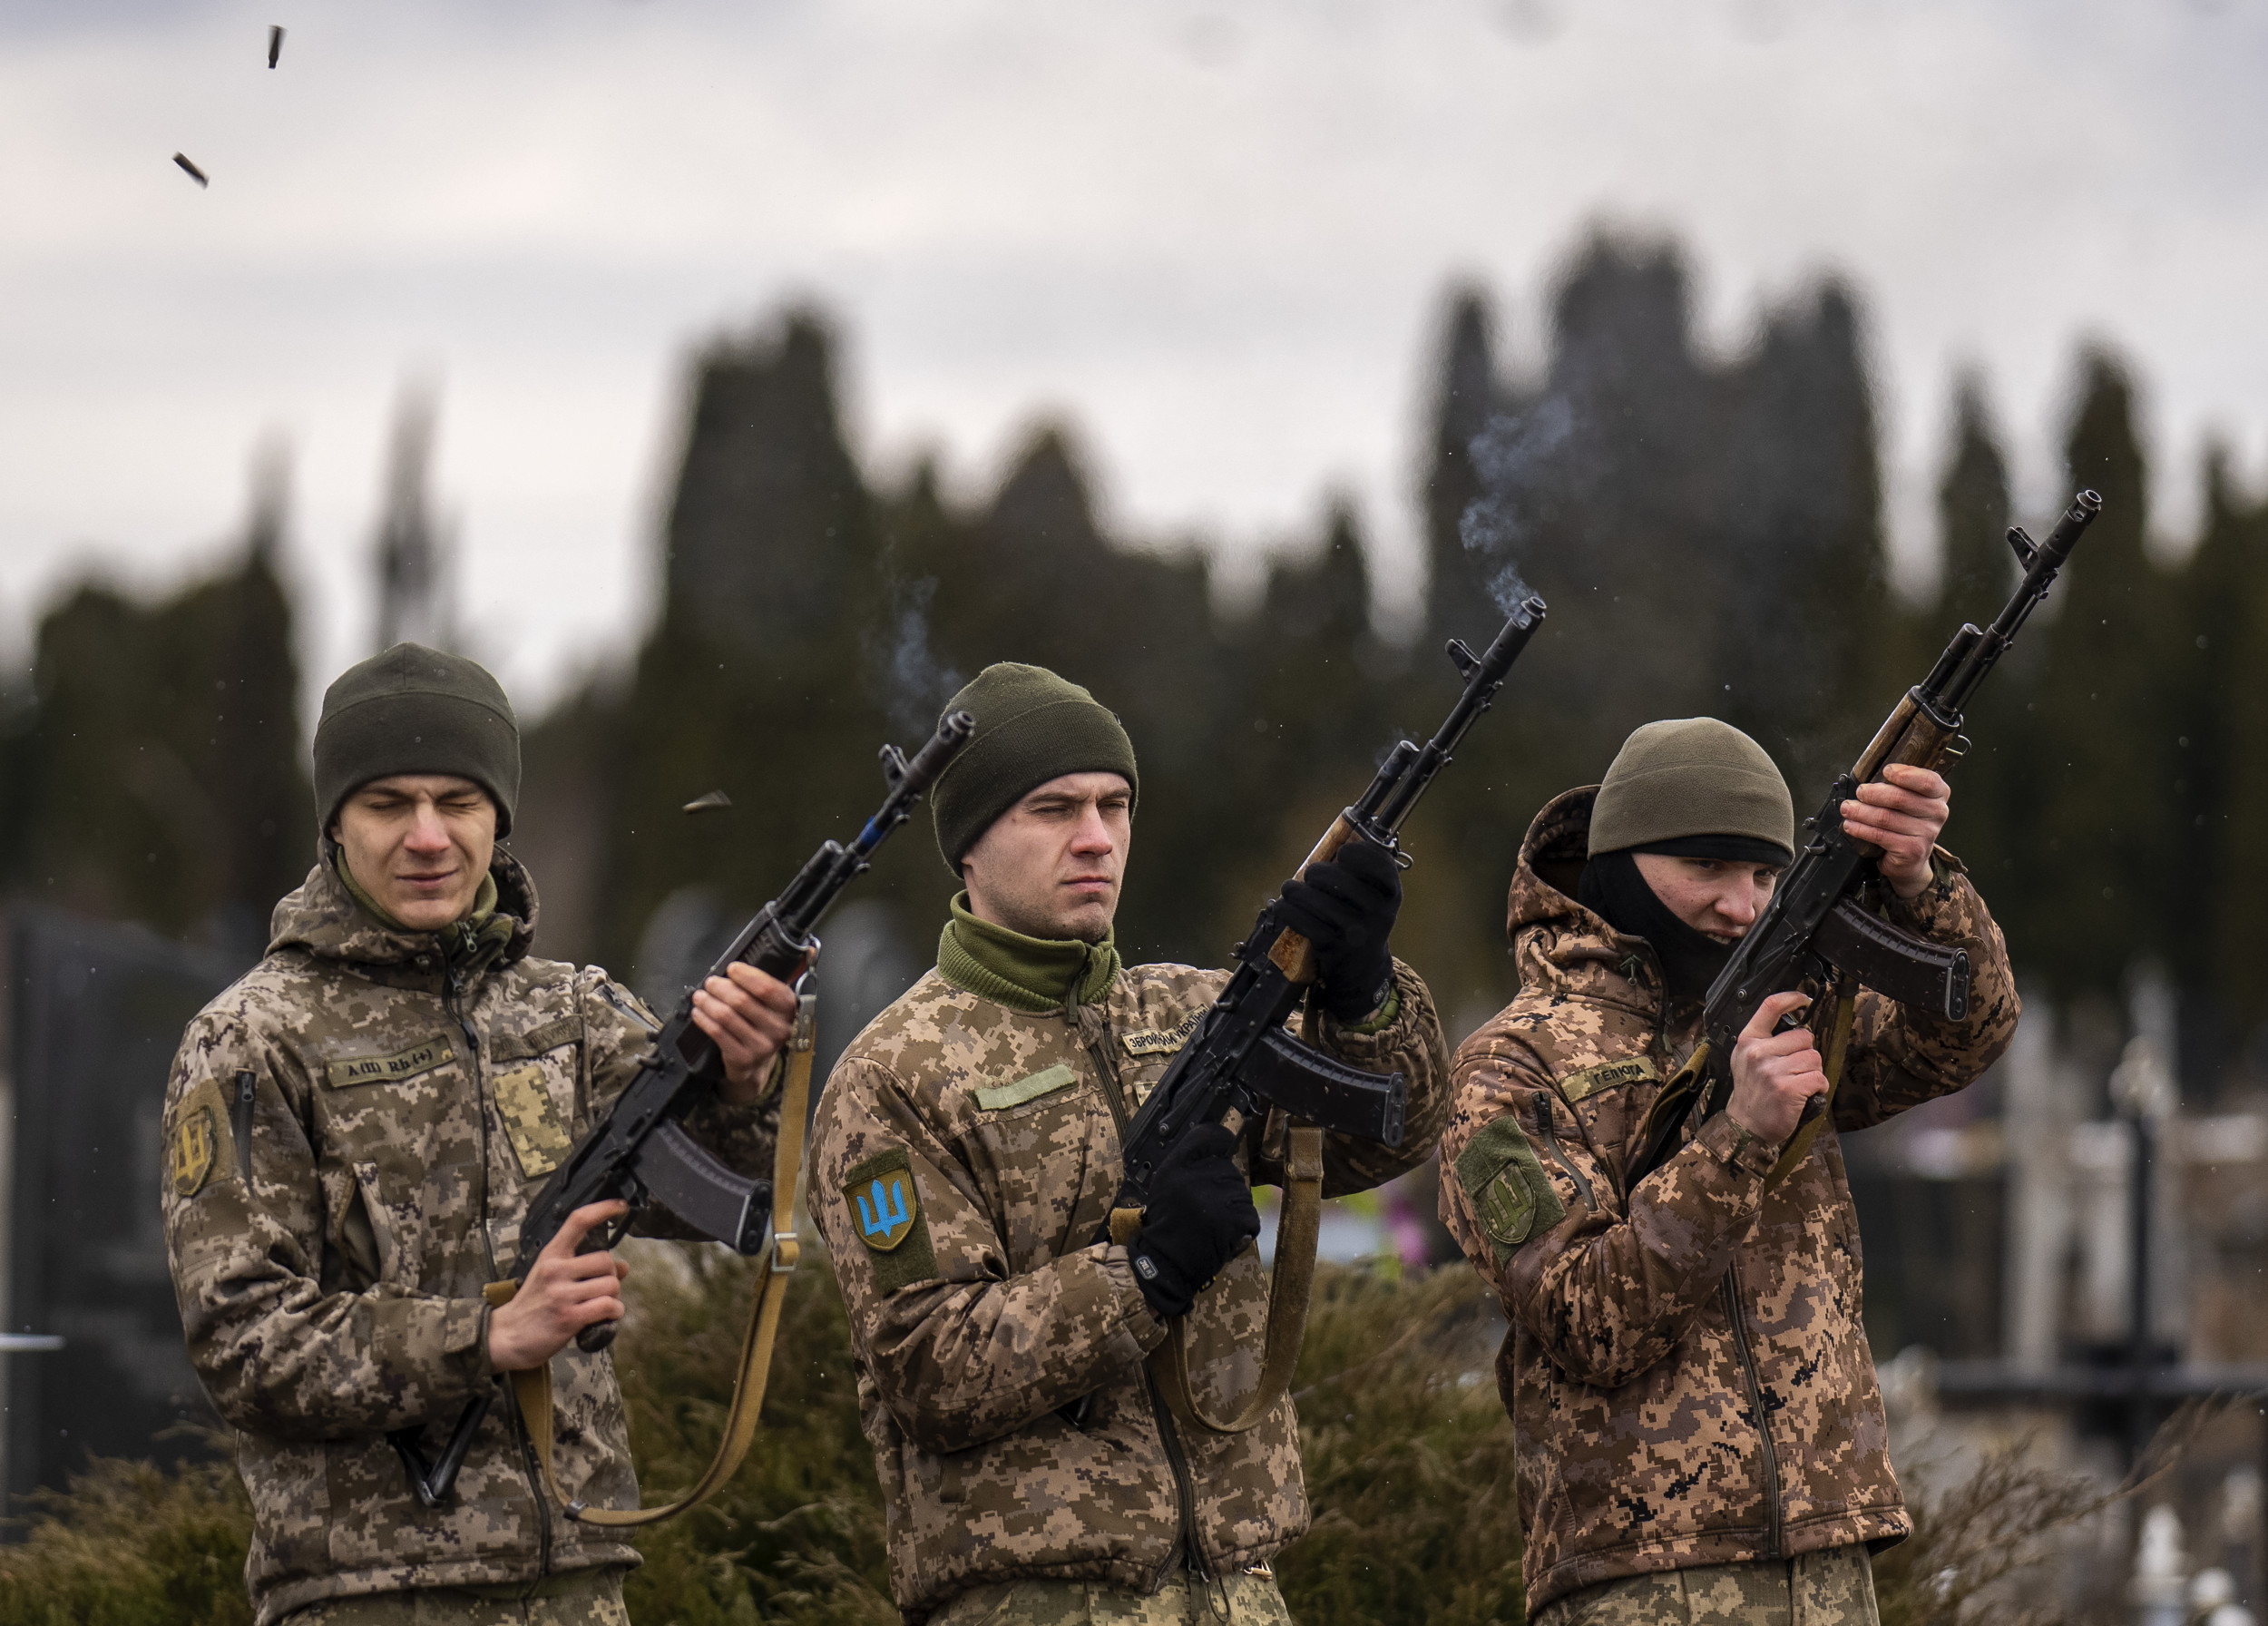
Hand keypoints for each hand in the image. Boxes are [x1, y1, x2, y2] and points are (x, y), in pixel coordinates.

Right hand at [487, 1201, 630, 1371]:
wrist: (507, 1337)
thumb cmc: (532, 1305)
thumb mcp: (552, 1277)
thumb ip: (585, 1267)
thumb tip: (623, 1266)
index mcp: (551, 1255)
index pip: (578, 1221)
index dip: (603, 1209)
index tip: (621, 1206)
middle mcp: (556, 1270)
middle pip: (605, 1259)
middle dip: (611, 1275)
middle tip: (601, 1287)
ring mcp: (562, 1294)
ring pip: (611, 1284)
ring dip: (613, 1296)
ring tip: (600, 1303)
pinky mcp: (570, 1317)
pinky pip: (608, 1306)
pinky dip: (614, 1312)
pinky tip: (606, 1316)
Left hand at [691, 962, 798, 1102]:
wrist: (757, 1064)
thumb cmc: (760, 1025)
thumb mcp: (770, 1005)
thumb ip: (763, 984)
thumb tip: (744, 966)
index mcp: (788, 1009)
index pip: (767, 988)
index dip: (746, 975)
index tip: (731, 968)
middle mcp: (778, 1028)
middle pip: (742, 1001)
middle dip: (721, 988)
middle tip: (710, 983)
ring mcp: (762, 1046)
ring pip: (727, 1016)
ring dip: (708, 1003)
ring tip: (700, 996)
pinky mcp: (743, 1058)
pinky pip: (718, 1033)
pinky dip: (704, 1020)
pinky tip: (698, 1013)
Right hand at [1128, 1125, 1260, 1320]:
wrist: (1167, 1262)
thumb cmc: (1166, 1224)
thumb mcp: (1166, 1184)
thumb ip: (1187, 1162)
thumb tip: (1219, 1147)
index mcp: (1177, 1167)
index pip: (1207, 1136)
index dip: (1220, 1139)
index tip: (1224, 1145)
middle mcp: (1197, 1178)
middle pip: (1230, 1170)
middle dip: (1224, 1189)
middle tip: (1206, 1209)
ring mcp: (1217, 1198)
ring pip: (1242, 1193)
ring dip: (1234, 1209)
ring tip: (1213, 1224)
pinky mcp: (1233, 1219)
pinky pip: (1250, 1216)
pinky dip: (1242, 1228)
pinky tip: (1224, 1235)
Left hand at [1273, 839, 1400, 1021]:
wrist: (1362, 967)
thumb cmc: (1362, 918)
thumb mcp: (1374, 896)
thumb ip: (1361, 871)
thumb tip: (1332, 840)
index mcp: (1391, 894)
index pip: (1380, 864)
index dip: (1357, 853)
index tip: (1343, 853)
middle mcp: (1378, 913)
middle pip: (1339, 878)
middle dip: (1316, 871)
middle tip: (1310, 874)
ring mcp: (1356, 933)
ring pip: (1316, 899)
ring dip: (1295, 890)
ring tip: (1290, 889)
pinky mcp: (1334, 948)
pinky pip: (1304, 921)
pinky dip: (1288, 910)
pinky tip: (1284, 906)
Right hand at [1726, 991, 1828, 1145]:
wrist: (1746, 1127)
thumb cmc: (1752, 1094)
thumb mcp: (1746, 1060)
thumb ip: (1764, 1041)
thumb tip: (1796, 1026)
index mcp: (1748, 1041)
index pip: (1771, 1007)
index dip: (1793, 998)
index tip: (1805, 999)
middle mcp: (1758, 1053)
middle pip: (1804, 1037)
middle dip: (1807, 1053)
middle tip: (1795, 1070)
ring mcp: (1772, 1071)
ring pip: (1814, 1059)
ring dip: (1813, 1072)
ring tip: (1798, 1084)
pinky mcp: (1788, 1089)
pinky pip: (1819, 1078)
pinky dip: (1819, 1087)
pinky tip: (1806, 1094)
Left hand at [1841, 764, 1949, 899]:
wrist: (1910, 857)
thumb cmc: (1904, 820)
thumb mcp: (1907, 799)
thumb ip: (1897, 785)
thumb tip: (1869, 776)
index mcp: (1938, 794)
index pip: (1927, 781)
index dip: (1905, 774)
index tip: (1886, 771)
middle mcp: (1937, 813)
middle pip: (1900, 798)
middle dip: (1872, 793)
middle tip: (1859, 792)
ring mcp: (1927, 833)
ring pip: (1885, 817)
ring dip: (1860, 812)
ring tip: (1847, 809)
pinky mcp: (1912, 850)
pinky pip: (1880, 835)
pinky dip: (1861, 829)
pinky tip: (1851, 825)